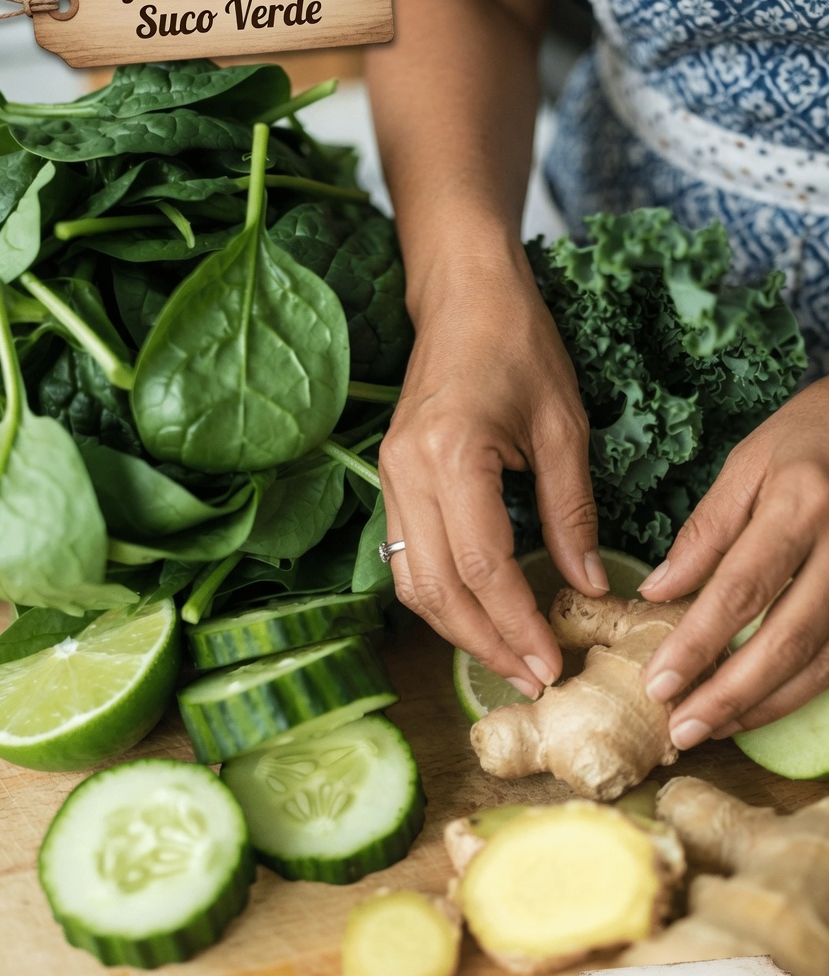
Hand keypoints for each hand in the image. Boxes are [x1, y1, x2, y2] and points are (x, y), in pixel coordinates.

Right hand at [378, 250, 608, 697]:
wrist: (462, 297)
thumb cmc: (519, 346)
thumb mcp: (564, 426)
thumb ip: (572, 510)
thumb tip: (586, 585)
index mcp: (452, 455)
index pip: (483, 567)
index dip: (517, 623)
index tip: (551, 664)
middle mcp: (407, 474)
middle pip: (438, 589)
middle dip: (486, 643)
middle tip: (532, 678)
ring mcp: (389, 478)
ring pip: (412, 583)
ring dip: (458, 631)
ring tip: (507, 659)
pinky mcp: (390, 481)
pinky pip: (407, 559)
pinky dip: (440, 599)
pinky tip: (477, 617)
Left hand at [639, 378, 828, 747]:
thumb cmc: (805, 441)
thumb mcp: (747, 467)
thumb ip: (705, 533)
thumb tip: (657, 593)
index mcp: (801, 504)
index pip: (741, 588)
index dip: (698, 643)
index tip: (659, 684)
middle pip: (786, 639)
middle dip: (730, 694)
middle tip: (681, 730)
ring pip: (819, 661)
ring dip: (763, 703)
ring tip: (710, 727)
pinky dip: (797, 691)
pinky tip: (756, 706)